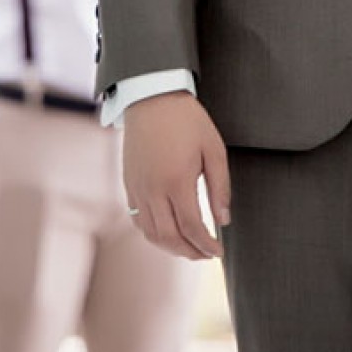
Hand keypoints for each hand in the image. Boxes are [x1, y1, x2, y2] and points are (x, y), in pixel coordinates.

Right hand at [122, 91, 229, 261]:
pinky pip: (138, 220)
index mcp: (176, 181)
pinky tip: (167, 232)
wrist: (151, 96)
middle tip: (206, 254)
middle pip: (170, 238)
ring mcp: (137, 189)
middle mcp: (153, 190)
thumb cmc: (187, 119)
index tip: (219, 252)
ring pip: (151, 234)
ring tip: (189, 247)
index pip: (192, 228)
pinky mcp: (128, 184)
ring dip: (171, 247)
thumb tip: (223, 221)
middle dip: (190, 252)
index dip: (206, 245)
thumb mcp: (213, 148)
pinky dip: (153, 234)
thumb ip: (219, 187)